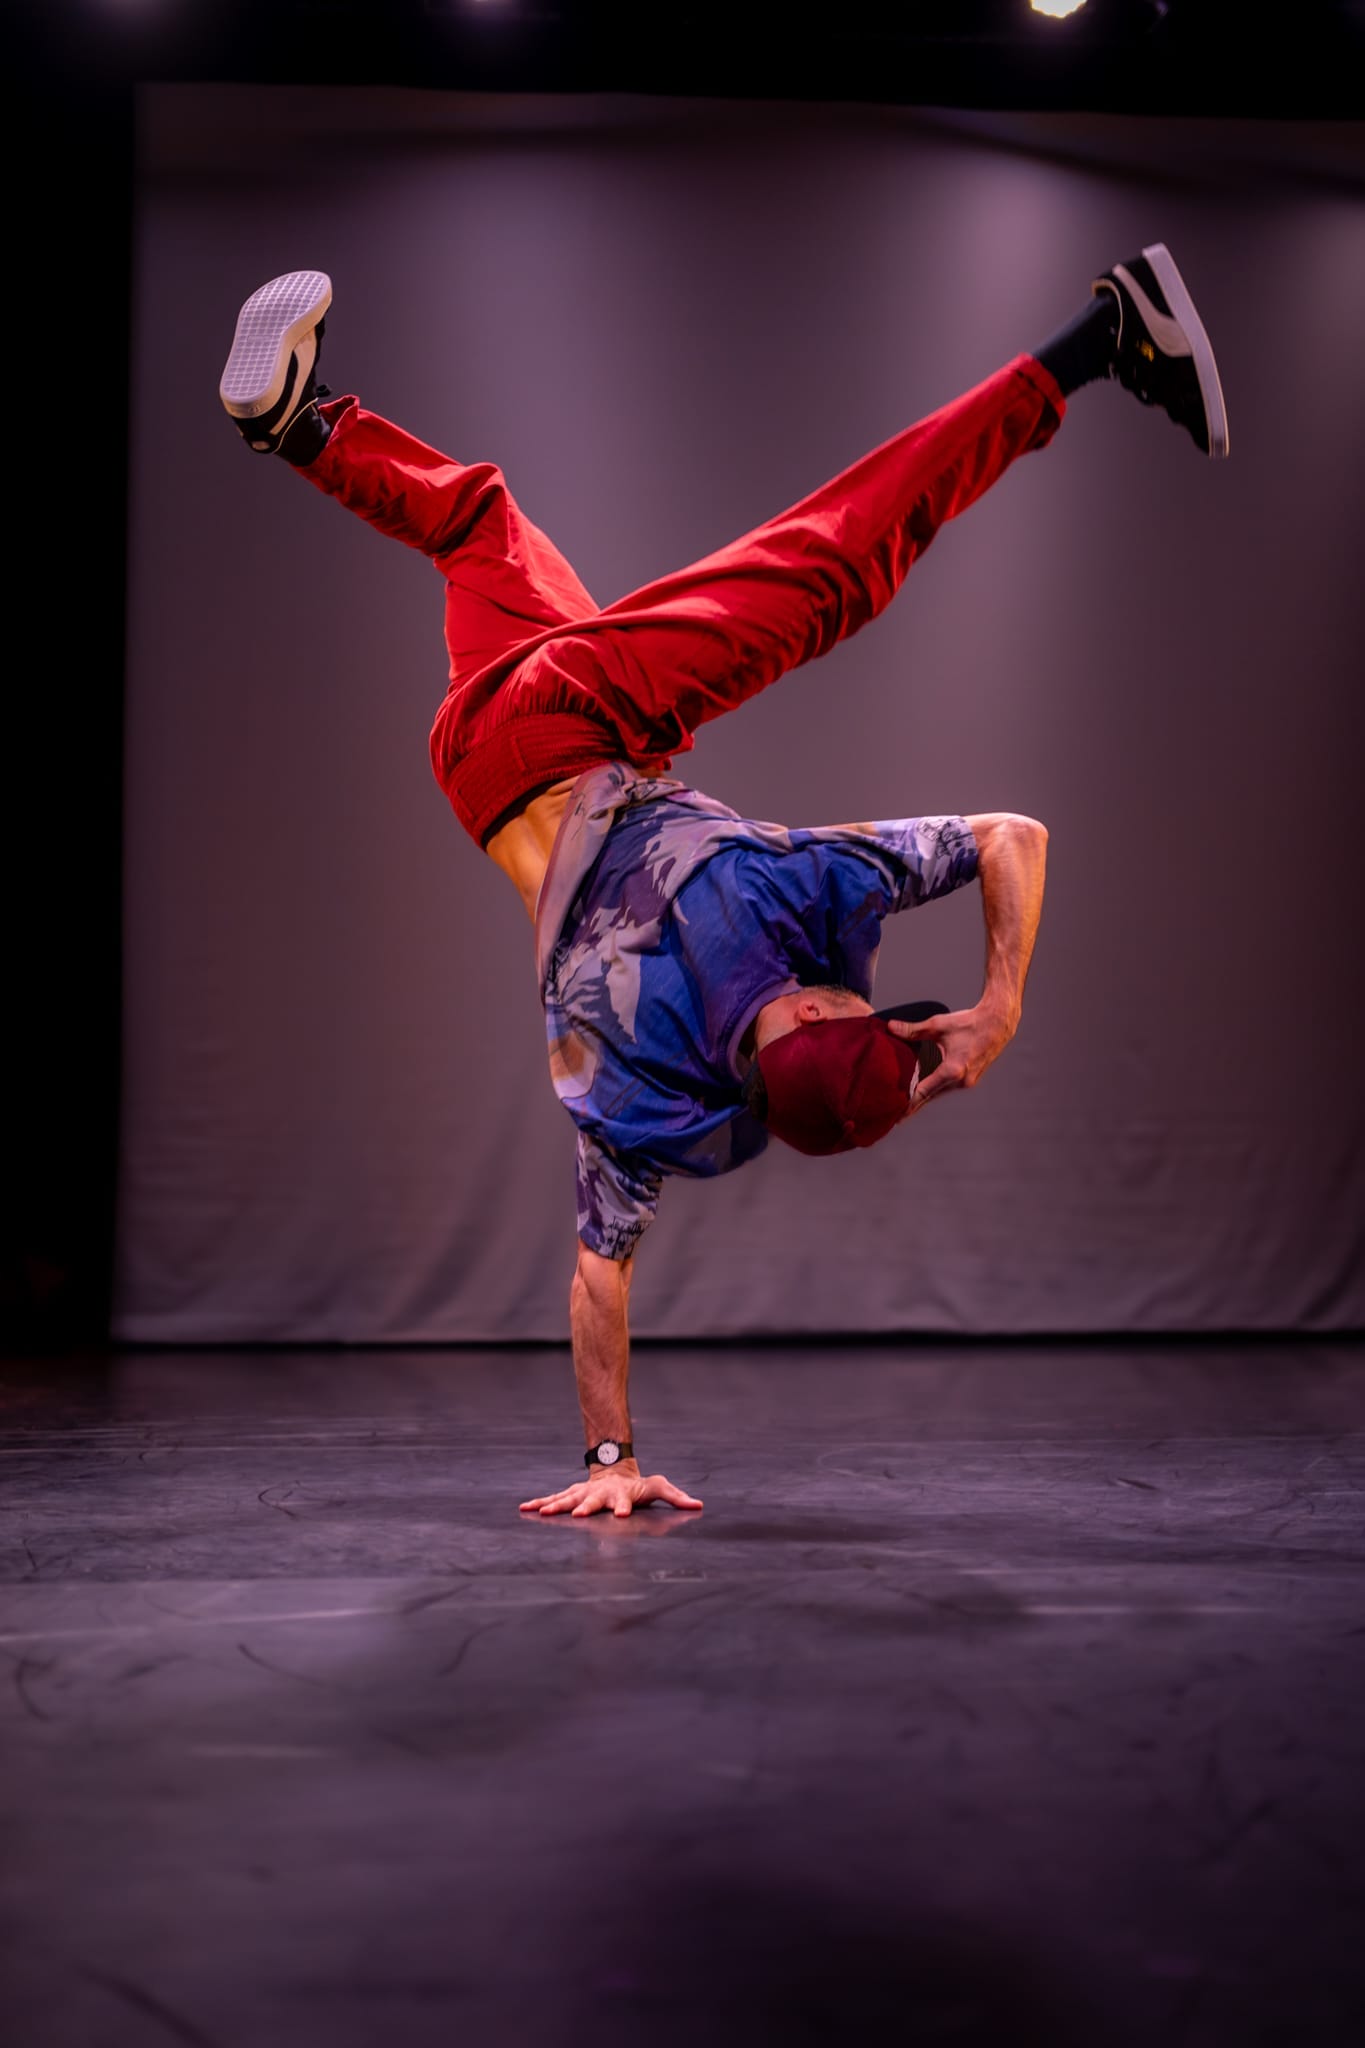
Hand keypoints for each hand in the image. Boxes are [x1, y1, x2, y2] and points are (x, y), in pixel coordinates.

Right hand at [520, 1463, 702, 1519]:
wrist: (614, 1469)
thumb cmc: (639, 1485)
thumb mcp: (659, 1487)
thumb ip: (676, 1496)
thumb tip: (699, 1505)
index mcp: (622, 1495)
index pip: (624, 1502)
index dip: (624, 1508)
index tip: (622, 1515)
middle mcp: (600, 1494)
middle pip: (592, 1501)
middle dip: (585, 1508)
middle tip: (578, 1515)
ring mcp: (583, 1493)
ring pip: (568, 1499)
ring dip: (555, 1507)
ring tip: (542, 1513)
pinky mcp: (571, 1495)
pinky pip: (553, 1499)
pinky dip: (539, 1503)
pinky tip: (525, 1508)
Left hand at [886, 1001, 1015, 1115]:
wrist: (997, 1024)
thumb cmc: (969, 1023)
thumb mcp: (938, 1025)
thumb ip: (913, 1030)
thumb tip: (891, 1027)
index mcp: (952, 1070)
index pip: (924, 1091)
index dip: (909, 1103)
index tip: (896, 1115)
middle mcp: (961, 1081)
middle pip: (931, 1096)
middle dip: (914, 1105)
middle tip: (896, 1116)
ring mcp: (967, 1082)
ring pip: (939, 1092)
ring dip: (924, 1097)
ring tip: (906, 1106)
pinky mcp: (970, 1079)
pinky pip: (948, 1087)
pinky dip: (935, 1089)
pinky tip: (924, 1090)